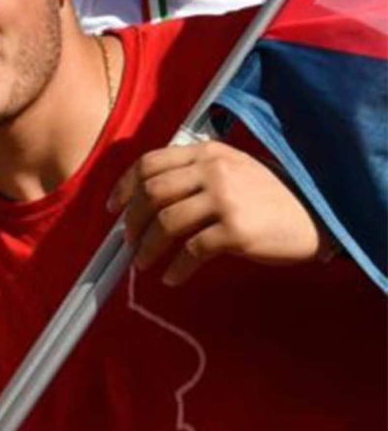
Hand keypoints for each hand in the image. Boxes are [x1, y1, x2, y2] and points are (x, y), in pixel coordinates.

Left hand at [109, 140, 328, 285]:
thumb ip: (195, 174)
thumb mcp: (234, 169)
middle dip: (132, 221)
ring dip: (147, 247)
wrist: (318, 218)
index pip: (150, 163)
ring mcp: (226, 199)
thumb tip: (143, 201)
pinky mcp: (236, 230)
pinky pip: (191, 251)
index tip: (113, 208)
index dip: (124, 187)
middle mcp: (214, 170)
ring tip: (143, 262)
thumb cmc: (270, 197)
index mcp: (208, 152)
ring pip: (166, 223)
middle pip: (152, 193)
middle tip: (128, 242)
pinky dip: (176, 268)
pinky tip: (172, 278)